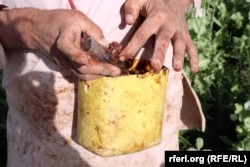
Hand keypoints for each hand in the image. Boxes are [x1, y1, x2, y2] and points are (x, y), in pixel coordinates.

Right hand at [0, 8, 120, 79]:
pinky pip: (80, 73)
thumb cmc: (60, 21)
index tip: (84, 59)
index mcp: (63, 38)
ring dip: (98, 74)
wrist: (38, 29)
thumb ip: (93, 30)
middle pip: (80, 67)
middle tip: (116, 72)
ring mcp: (63, 63)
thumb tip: (106, 45)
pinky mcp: (65, 67)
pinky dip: (93, 74)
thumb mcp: (78, 18)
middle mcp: (62, 55)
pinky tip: (104, 71)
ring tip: (113, 72)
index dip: (75, 54)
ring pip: (81, 74)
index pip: (67, 48)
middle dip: (100, 70)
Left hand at [120, 0, 197, 72]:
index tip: (123, 58)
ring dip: (179, 57)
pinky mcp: (186, 35)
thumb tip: (128, 22)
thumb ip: (131, 8)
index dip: (132, 46)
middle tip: (154, 66)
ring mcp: (180, 31)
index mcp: (156, 16)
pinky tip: (194, 70)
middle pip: (163, 41)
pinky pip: (192, 47)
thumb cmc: (152, 1)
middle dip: (159, 54)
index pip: (142, 34)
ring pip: (180, 45)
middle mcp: (169, 25)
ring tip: (176, 69)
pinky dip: (194, 58)